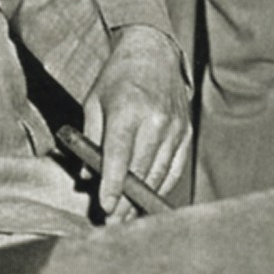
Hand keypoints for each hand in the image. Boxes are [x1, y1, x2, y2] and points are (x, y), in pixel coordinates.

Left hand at [82, 25, 191, 217]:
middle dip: (125, 200)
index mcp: (128, 110)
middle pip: (140, 171)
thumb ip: (90, 139)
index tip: (105, 208)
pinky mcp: (185, 132)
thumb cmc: (117, 78)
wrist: (153, 51)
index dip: (112, 186)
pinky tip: (147, 195)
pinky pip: (174, 168)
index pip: (119, 157)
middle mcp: (156, 120)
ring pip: (159, 174)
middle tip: (111, 221)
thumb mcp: (94, 101)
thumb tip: (88, 177)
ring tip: (126, 215)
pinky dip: (160, 185)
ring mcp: (175, 127)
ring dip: (142, 198)